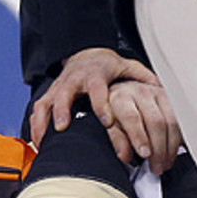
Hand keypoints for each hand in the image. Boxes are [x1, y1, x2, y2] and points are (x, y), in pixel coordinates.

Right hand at [29, 48, 180, 172]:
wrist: (84, 54)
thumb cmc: (104, 66)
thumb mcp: (125, 66)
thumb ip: (142, 77)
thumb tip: (161, 89)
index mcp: (94, 76)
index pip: (98, 91)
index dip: (102, 105)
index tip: (107, 121)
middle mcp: (73, 82)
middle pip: (64, 95)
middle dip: (62, 111)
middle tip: (62, 127)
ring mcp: (58, 89)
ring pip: (45, 104)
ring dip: (42, 123)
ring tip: (43, 142)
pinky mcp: (49, 96)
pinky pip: (37, 112)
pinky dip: (35, 127)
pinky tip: (38, 143)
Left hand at [103, 79, 182, 170]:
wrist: (126, 90)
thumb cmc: (117, 112)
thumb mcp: (110, 126)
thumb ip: (117, 140)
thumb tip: (125, 156)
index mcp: (122, 98)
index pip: (133, 118)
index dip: (140, 138)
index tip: (145, 155)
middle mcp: (142, 93)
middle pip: (156, 122)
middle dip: (158, 149)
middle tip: (156, 167)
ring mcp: (159, 94)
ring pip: (172, 122)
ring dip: (171, 147)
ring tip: (165, 164)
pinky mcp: (172, 100)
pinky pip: (181, 121)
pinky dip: (181, 139)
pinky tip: (176, 152)